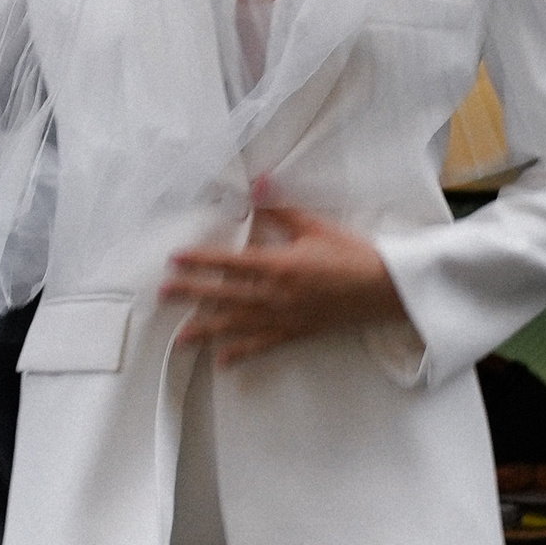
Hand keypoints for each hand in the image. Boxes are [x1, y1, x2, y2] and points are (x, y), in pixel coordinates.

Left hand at [160, 181, 402, 365]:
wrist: (384, 290)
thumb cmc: (352, 256)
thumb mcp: (316, 228)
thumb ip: (282, 210)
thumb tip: (260, 183)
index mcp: (278, 265)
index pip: (229, 263)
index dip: (199, 261)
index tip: (174, 260)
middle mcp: (274, 295)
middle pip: (223, 295)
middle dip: (190, 294)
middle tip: (162, 295)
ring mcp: (283, 317)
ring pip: (236, 325)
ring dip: (205, 331)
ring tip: (178, 338)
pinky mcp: (296, 333)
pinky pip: (263, 345)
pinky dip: (241, 353)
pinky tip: (222, 361)